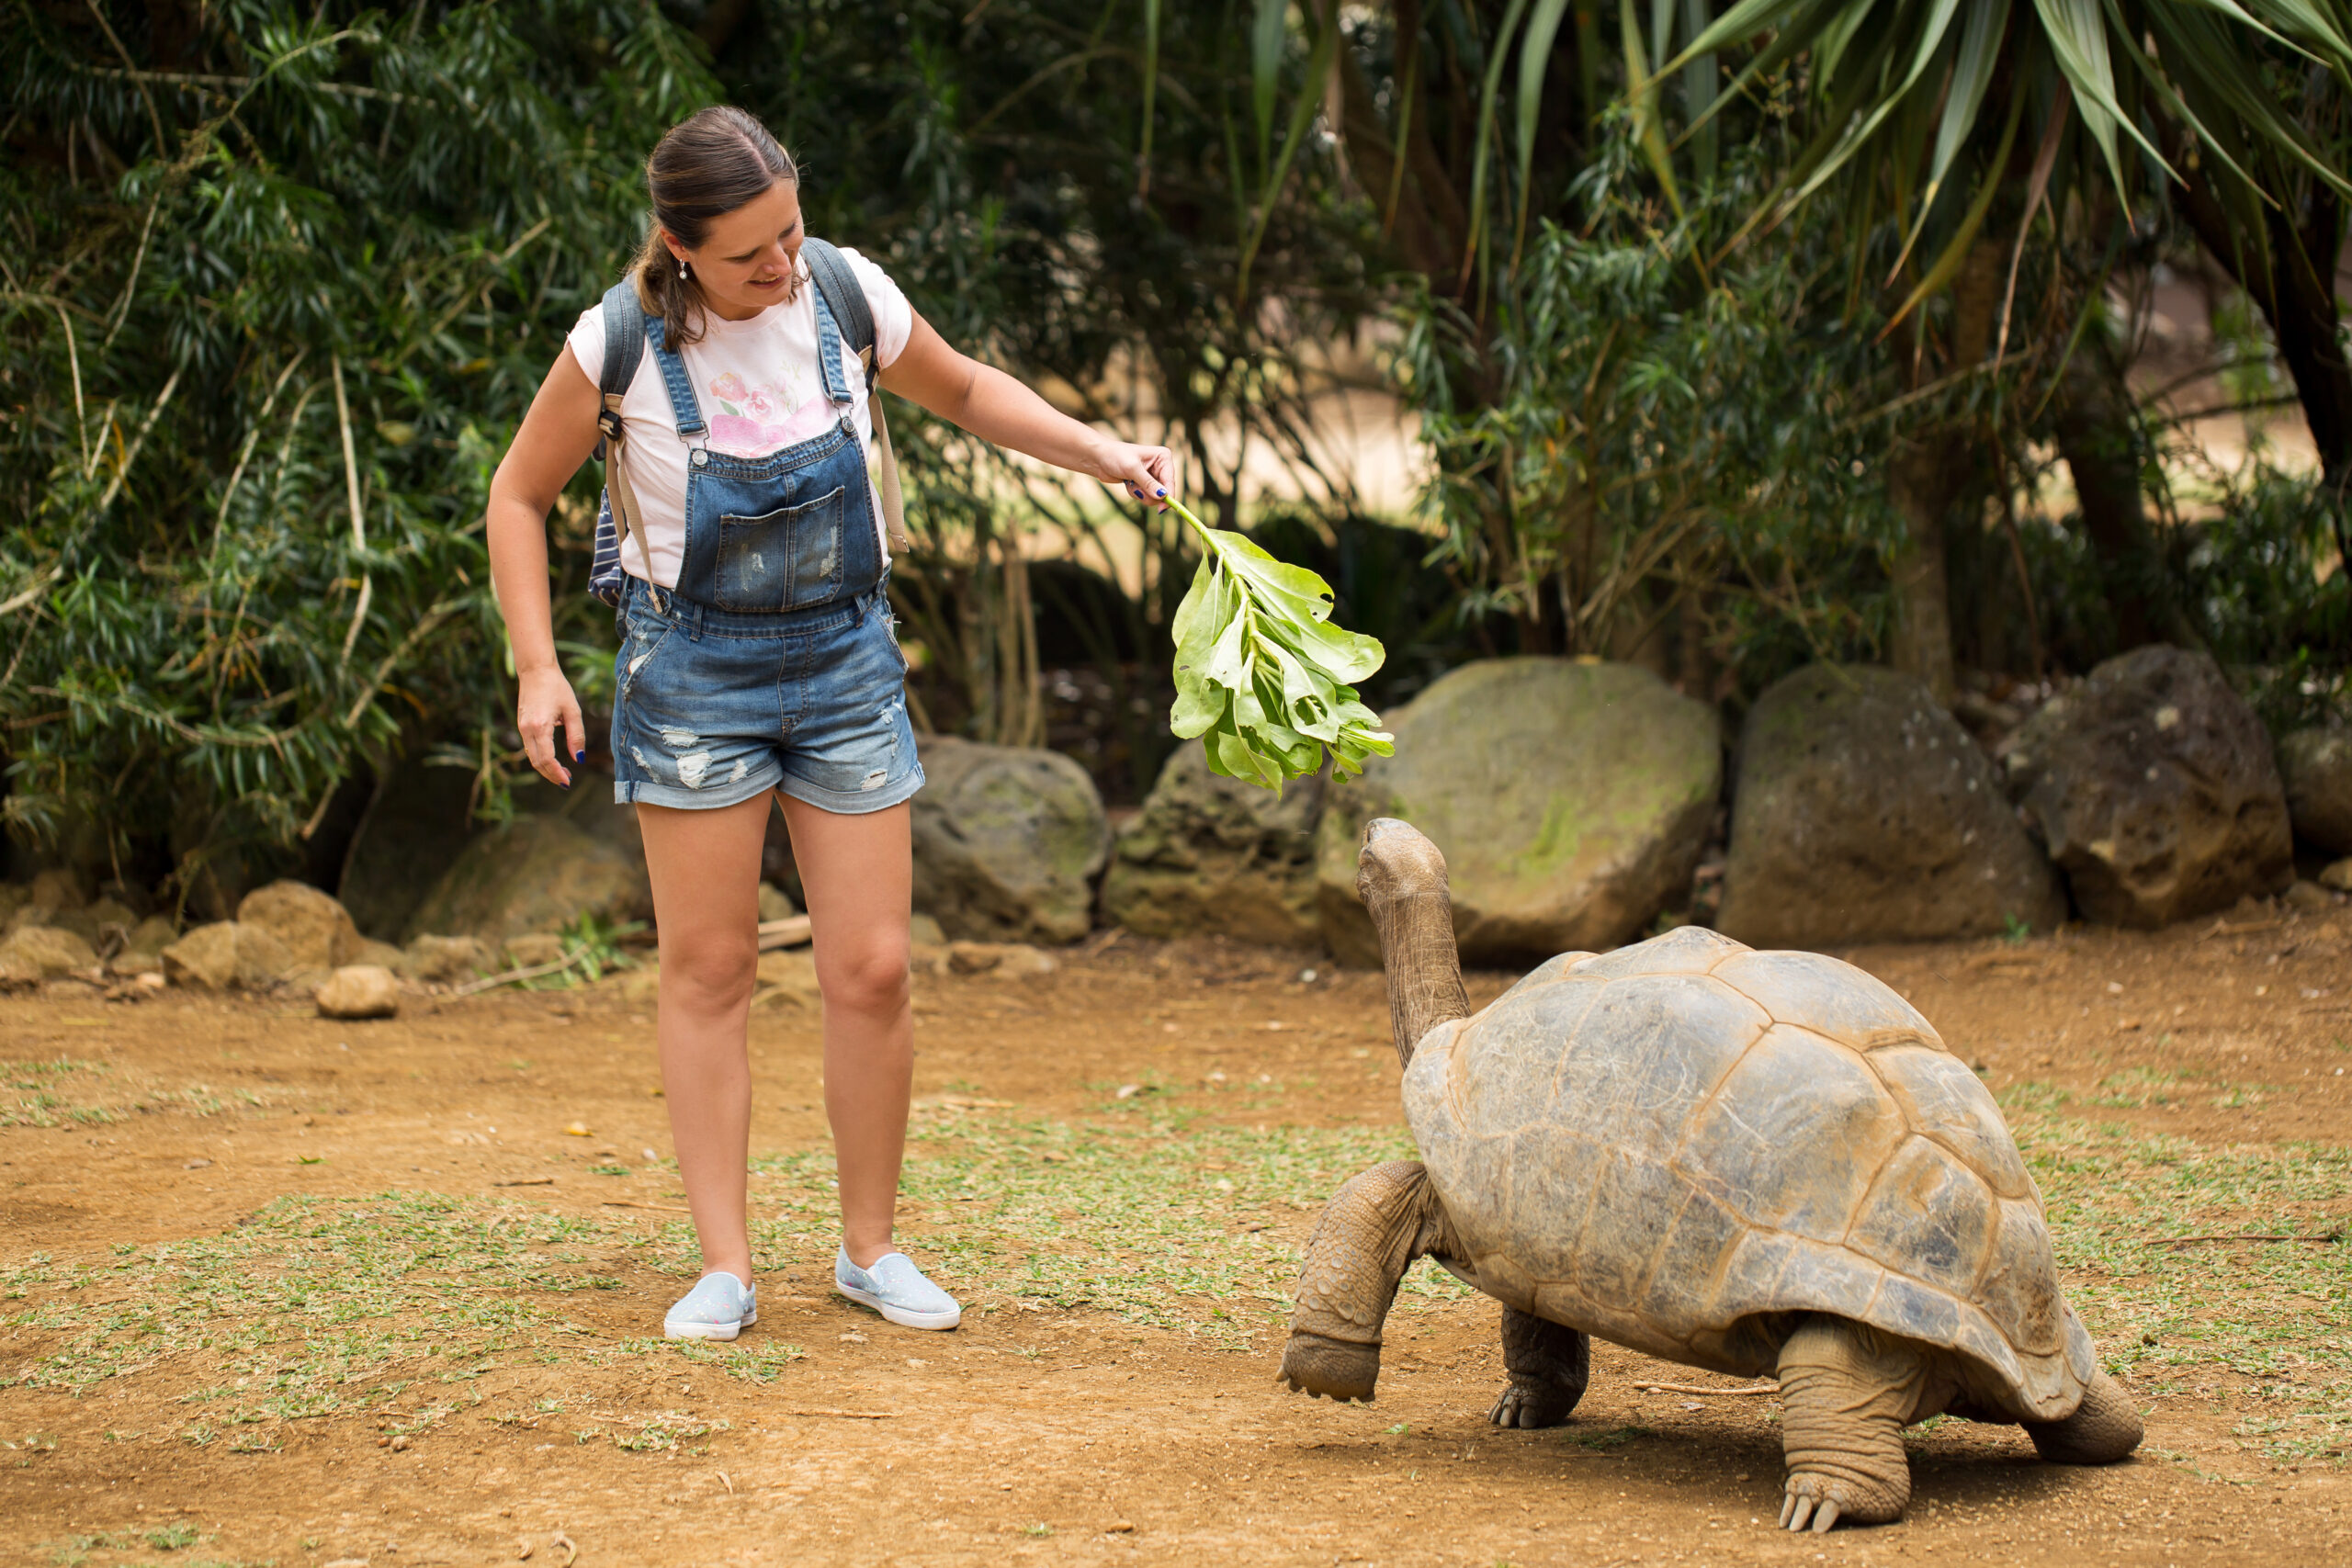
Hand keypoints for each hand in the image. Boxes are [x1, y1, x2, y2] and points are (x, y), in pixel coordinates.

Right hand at [517, 665, 587, 787]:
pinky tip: (553, 758)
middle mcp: (527, 729)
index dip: (557, 773)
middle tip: (567, 781)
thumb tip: (579, 759)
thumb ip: (577, 736)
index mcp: (541, 726)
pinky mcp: (521, 725)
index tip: (568, 782)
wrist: (536, 671)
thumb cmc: (557, 687)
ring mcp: (522, 727)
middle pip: (537, 762)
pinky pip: (530, 747)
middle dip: (551, 775)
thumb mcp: (573, 711)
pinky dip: (540, 757)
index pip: (547, 759)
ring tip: (563, 772)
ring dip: (546, 768)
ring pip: (532, 756)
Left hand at [1091, 438, 1175, 509]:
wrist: (1099, 458)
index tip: (1162, 509)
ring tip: (1129, 482)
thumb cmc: (1115, 456)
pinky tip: (1128, 483)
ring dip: (1140, 493)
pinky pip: (1145, 496)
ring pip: (1154, 496)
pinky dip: (1135, 493)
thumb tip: (1163, 496)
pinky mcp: (1145, 483)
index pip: (1170, 481)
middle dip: (1148, 493)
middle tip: (1136, 489)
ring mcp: (1153, 475)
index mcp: (1163, 457)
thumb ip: (1148, 483)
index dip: (1168, 496)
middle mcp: (1161, 466)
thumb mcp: (1133, 469)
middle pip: (1164, 491)